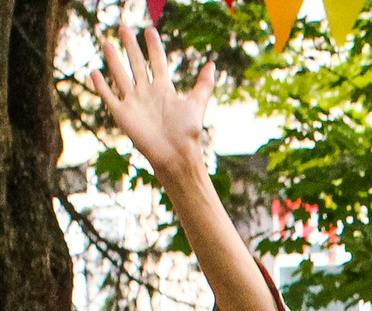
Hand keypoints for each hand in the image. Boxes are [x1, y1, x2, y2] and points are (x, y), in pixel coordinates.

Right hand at [87, 25, 216, 181]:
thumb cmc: (188, 133)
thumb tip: (212, 64)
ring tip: (107, 43)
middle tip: (124, 28)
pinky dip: (101, 86)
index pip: (157, 62)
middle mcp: (147, 93)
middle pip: (136, 64)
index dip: (154, 47)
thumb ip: (204, 84)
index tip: (150, 30)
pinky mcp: (122, 114)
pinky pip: (109, 97)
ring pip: (121, 76)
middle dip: (131, 47)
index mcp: (164, 89)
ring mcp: (134, 102)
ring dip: (114, 60)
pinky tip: (95, 73)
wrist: (176, 155)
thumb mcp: (197, 104)